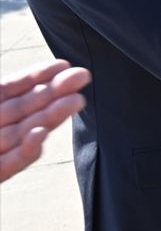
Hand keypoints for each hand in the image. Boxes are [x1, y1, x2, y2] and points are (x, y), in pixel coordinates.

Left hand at [0, 59, 90, 182]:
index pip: (11, 90)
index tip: (62, 65)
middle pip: (25, 109)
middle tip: (82, 77)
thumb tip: (23, 82)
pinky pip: (11, 164)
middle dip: (54, 93)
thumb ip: (1, 91)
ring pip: (25, 132)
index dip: (36, 77)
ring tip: (76, 101)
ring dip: (51, 116)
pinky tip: (41, 133)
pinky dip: (26, 150)